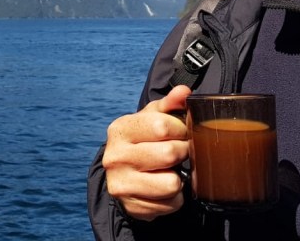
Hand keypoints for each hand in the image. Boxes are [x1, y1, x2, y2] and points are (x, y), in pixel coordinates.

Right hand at [102, 84, 191, 220]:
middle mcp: (115, 156)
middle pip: (169, 154)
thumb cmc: (144, 139)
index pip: (162, 126)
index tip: (181, 132)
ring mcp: (121, 184)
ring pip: (172, 183)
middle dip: (182, 153)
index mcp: (120, 129)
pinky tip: (163, 188)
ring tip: (170, 171)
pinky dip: (174, 198)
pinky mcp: (131, 206)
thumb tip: (184, 92)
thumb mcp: (152, 118)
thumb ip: (170, 103)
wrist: (124, 173)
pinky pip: (170, 204)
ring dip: (179, 178)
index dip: (181, 130)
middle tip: (179, 152)